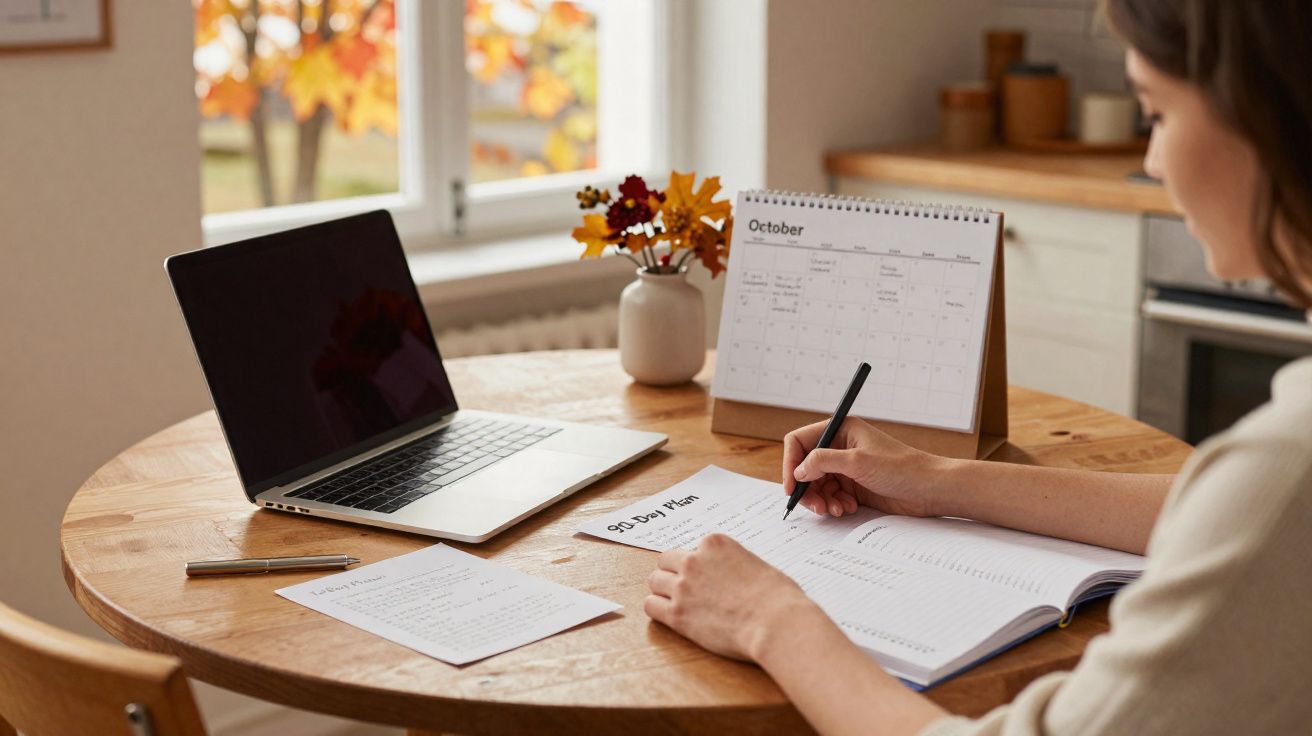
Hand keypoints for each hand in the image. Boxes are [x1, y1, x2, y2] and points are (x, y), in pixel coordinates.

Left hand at [644, 533, 819, 660]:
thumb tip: (731, 578)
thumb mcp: (758, 565)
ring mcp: (683, 587)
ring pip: (654, 582)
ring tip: (678, 604)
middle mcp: (694, 561)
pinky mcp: (677, 615)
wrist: (776, 623)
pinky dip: (657, 610)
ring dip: (663, 591)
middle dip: (673, 574)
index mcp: (715, 544)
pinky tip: (670, 616)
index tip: (707, 579)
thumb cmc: (777, 597)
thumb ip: (734, 565)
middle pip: (666, 561)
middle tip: (686, 589)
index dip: (698, 566)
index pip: (691, 549)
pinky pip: (650, 606)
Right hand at [783, 417, 951, 517]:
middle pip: (805, 467)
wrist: (929, 489)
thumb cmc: (901, 468)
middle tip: (816, 506)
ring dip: (821, 500)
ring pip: (816, 485)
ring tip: (836, 509)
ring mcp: (846, 467)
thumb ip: (823, 462)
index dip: (791, 463)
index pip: (800, 442)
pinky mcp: (853, 485)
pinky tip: (848, 508)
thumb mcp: (858, 462)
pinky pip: (830, 496)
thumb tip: (799, 470)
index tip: (791, 486)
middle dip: (807, 488)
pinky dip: (833, 504)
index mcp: (840, 430)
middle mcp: (839, 447)